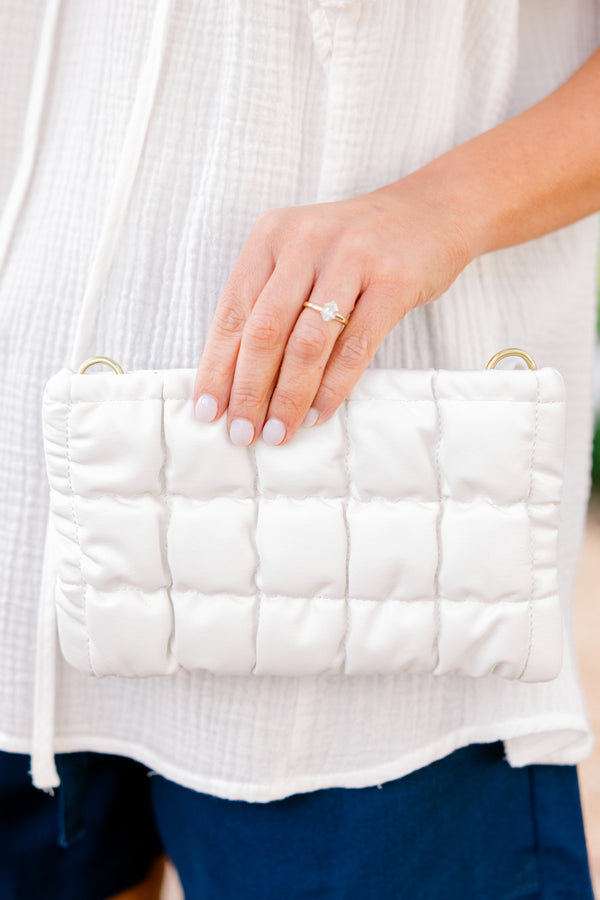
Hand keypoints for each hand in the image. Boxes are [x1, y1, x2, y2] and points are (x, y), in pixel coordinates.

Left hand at [192, 178, 471, 445]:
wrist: (434, 211)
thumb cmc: (356, 250)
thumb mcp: (303, 259)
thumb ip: (270, 305)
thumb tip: (238, 382)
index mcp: (271, 236)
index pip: (233, 311)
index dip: (217, 366)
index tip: (208, 410)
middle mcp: (306, 241)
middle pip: (265, 330)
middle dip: (249, 391)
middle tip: (242, 433)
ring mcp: (351, 258)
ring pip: (308, 343)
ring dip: (289, 397)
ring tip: (278, 432)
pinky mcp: (393, 281)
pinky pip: (355, 347)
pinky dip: (332, 388)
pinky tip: (318, 414)